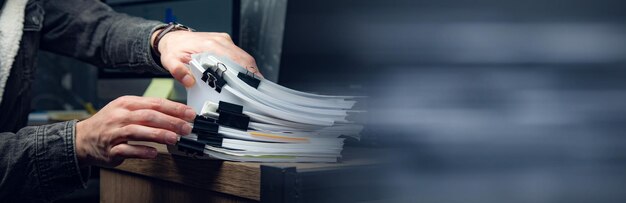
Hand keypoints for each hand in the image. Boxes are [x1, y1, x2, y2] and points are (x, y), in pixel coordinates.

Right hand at [75, 96, 195, 166]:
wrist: (83, 138)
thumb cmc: (109, 123)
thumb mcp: (125, 109)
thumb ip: (147, 110)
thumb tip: (176, 113)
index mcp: (126, 104)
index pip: (154, 103)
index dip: (174, 108)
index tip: (189, 113)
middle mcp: (120, 116)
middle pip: (149, 116)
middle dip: (171, 121)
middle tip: (186, 127)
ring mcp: (114, 133)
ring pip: (138, 131)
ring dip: (158, 135)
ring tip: (174, 138)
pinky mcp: (111, 149)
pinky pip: (128, 150)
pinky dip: (142, 151)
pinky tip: (154, 152)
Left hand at [152, 31, 262, 87]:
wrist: (173, 39)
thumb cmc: (174, 50)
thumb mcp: (170, 61)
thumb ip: (178, 71)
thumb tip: (189, 81)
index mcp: (209, 44)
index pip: (234, 57)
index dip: (246, 71)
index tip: (252, 84)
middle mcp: (220, 41)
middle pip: (244, 58)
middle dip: (252, 74)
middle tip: (255, 92)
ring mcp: (224, 42)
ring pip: (244, 57)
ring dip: (249, 72)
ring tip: (252, 89)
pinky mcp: (225, 44)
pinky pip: (239, 56)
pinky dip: (243, 68)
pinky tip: (244, 81)